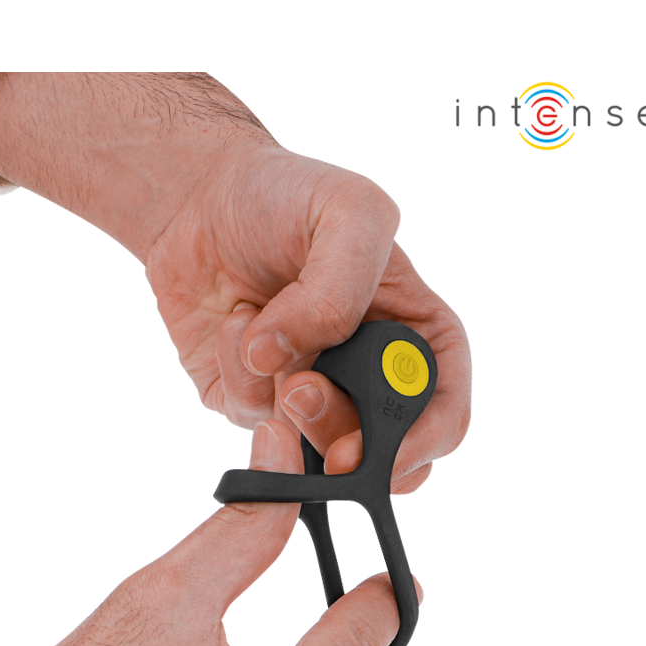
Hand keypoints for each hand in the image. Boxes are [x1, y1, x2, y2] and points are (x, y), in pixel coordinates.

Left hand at [0, 74, 470, 492]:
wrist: (201, 195)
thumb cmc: (288, 194)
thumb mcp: (349, 210)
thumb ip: (341, 288)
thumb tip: (293, 365)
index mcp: (416, 335)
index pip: (444, 414)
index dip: (420, 442)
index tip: (383, 449)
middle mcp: (367, 375)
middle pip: (377, 451)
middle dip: (338, 431)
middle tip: (298, 391)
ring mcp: (310, 394)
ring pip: (308, 443)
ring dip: (276, 389)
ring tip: (258, 321)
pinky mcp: (252, 401)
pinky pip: (248, 416)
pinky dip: (234, 370)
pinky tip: (233, 320)